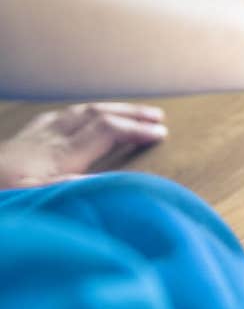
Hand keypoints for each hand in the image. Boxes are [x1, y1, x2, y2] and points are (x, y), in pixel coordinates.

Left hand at [0, 103, 166, 188]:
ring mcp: (33, 138)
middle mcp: (48, 140)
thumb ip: (71, 188)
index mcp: (58, 157)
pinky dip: (80, 114)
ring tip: (131, 112)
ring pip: (78, 113)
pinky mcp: (20, 141)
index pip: (107, 132)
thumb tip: (109, 179)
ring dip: (109, 109)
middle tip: (158, 115)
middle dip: (130, 113)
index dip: (136, 130)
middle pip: (97, 115)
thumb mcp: (35, 199)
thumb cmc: (2, 196)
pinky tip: (82, 117)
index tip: (162, 134)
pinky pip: (57, 118)